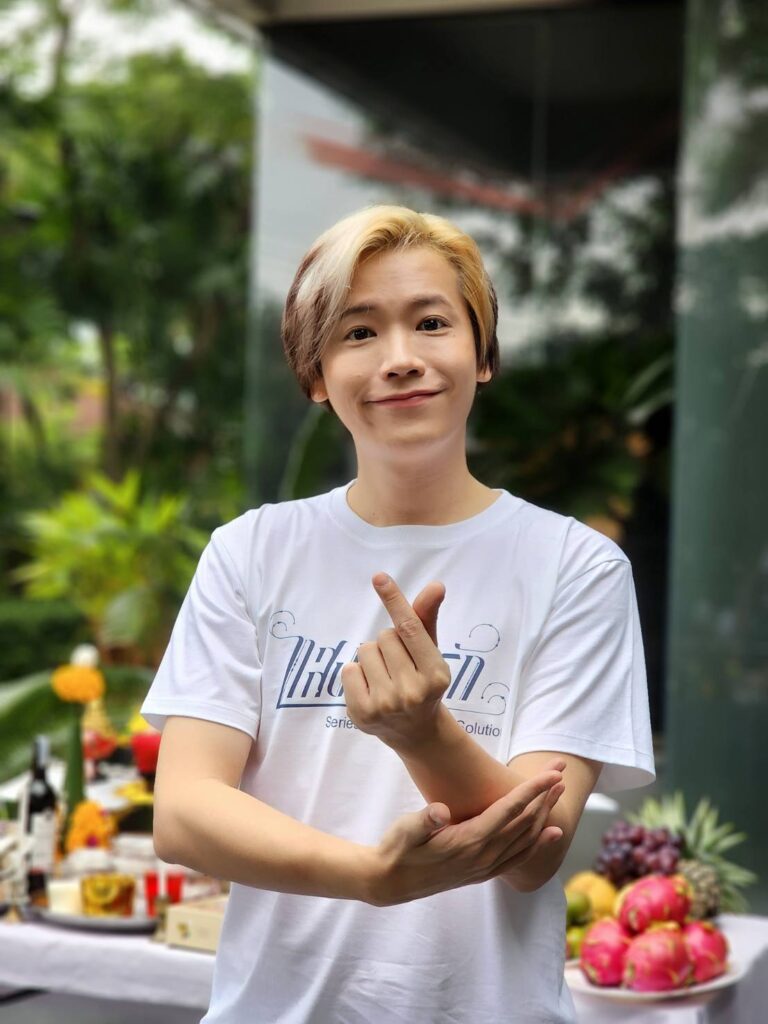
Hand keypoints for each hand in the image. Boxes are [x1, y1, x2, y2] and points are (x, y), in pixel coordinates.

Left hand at [342, 573, 450, 750]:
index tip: (379, 577)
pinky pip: (348, 669)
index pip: (410, 628)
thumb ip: (427, 618)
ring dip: (372, 658)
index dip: (394, 600)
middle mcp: (413, 692)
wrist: (415, 732)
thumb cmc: (422, 681)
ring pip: (365, 651)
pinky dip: (356, 674)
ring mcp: (387, 705)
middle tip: (399, 666)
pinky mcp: (363, 713)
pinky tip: (370, 689)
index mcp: (436, 674)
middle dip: (388, 644)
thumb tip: (436, 585)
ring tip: (385, 677)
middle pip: (384, 637)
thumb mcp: (430, 652)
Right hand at [365, 765, 565, 906]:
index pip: (509, 811)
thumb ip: (424, 821)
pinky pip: (519, 856)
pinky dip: (538, 842)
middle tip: (561, 771)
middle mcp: (483, 856)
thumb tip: (439, 811)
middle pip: (525, 822)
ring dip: (544, 813)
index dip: (532, 791)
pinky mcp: (482, 872)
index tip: (550, 774)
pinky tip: (549, 833)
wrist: (390, 882)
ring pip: (525, 838)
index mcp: (469, 841)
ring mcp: (485, 866)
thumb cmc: (397, 849)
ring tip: (558, 793)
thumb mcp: (405, 829)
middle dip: (545, 796)